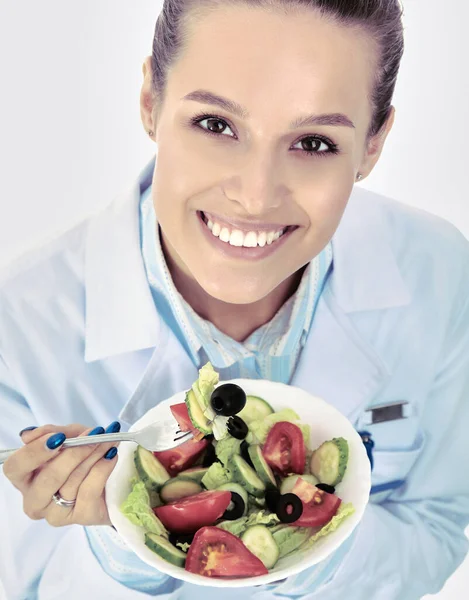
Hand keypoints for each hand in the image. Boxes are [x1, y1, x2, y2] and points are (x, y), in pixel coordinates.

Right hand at [2, 423, 119, 526]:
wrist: (112, 476)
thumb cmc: (83, 455)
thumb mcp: (70, 436)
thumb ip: (53, 432)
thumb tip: (28, 435)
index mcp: (25, 478)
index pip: (15, 468)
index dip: (34, 452)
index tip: (59, 438)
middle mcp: (35, 500)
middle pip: (47, 479)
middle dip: (73, 453)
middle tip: (93, 435)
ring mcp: (56, 513)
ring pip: (72, 483)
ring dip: (93, 456)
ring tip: (107, 440)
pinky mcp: (81, 518)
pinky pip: (90, 491)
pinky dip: (102, 469)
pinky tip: (111, 455)